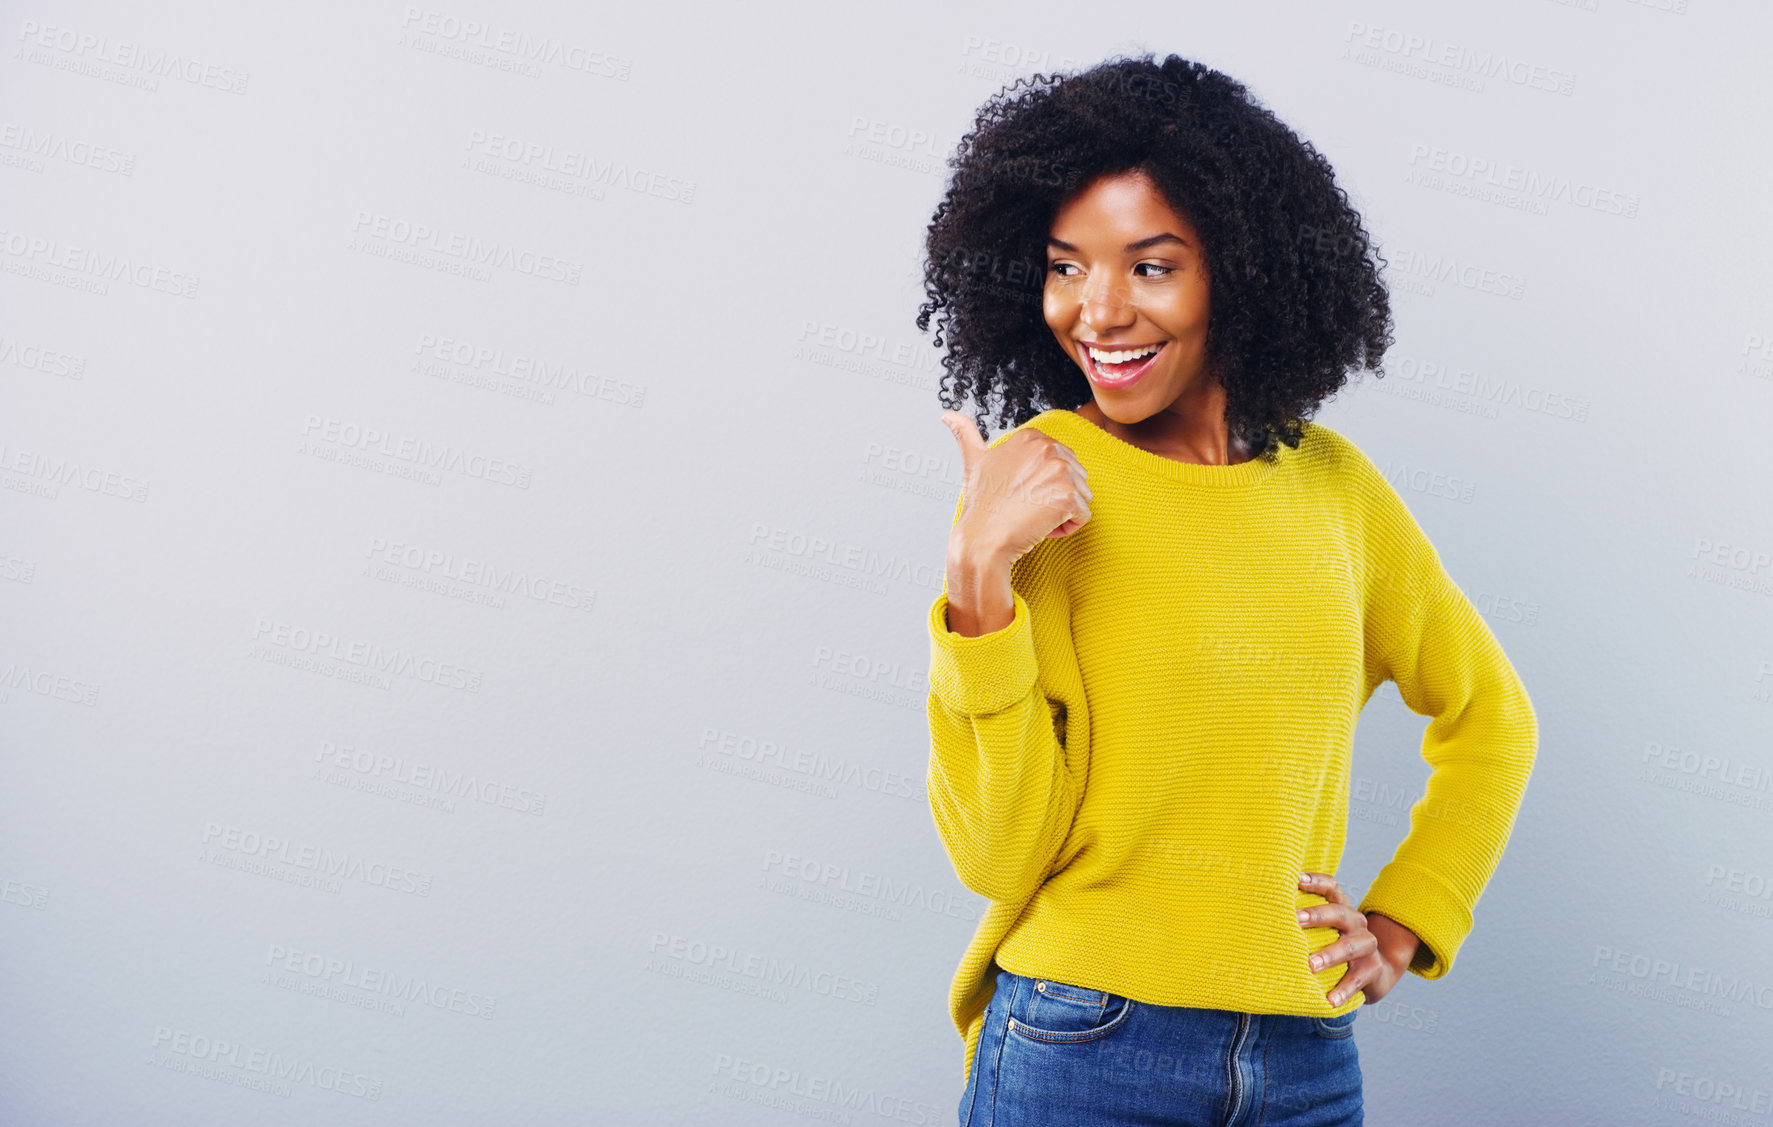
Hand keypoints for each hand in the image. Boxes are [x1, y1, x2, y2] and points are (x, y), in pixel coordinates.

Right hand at [940, 411, 1093, 566]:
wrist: (981, 541)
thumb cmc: (980, 506)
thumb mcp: (974, 462)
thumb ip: (965, 434)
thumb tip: (947, 415)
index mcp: (1031, 437)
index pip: (1061, 462)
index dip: (1042, 484)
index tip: (1019, 494)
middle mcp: (1048, 447)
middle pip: (1075, 477)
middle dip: (1055, 497)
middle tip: (1025, 508)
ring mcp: (1060, 470)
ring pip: (1082, 496)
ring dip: (1062, 513)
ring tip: (1033, 517)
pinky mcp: (1069, 495)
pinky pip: (1084, 516)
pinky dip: (1066, 528)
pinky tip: (1041, 527)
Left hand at [1297, 872, 1418, 1005]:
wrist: (1375, 971)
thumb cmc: (1335, 944)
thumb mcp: (1324, 928)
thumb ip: (1303, 919)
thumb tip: (1262, 912)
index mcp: (1341, 907)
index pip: (1331, 887)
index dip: (1315, 881)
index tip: (1296, 879)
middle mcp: (1355, 922)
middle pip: (1339, 913)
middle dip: (1316, 916)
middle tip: (1296, 919)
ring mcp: (1367, 945)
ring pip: (1349, 946)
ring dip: (1328, 955)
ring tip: (1310, 965)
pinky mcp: (1373, 968)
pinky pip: (1358, 979)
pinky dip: (1343, 990)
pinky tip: (1329, 1000)